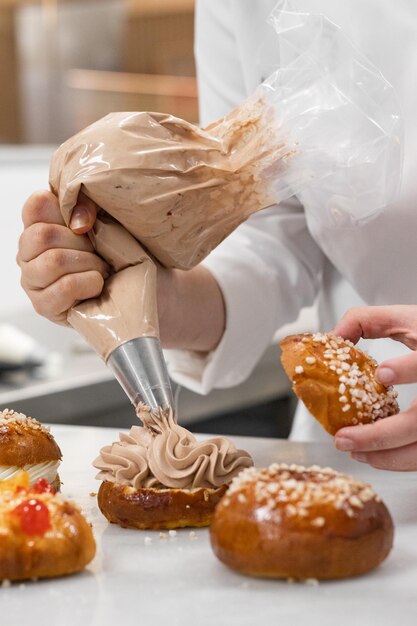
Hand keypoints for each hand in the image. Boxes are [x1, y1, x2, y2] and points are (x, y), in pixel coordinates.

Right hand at [17, 190, 225, 351]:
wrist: (150, 295)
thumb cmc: (131, 257)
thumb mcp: (116, 221)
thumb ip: (91, 206)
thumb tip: (78, 221)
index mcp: (43, 223)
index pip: (36, 204)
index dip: (68, 210)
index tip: (92, 224)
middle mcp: (30, 250)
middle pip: (43, 235)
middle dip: (83, 245)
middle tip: (102, 255)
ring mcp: (33, 279)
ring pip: (54, 261)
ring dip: (90, 265)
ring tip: (103, 272)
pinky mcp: (44, 305)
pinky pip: (65, 286)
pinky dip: (90, 284)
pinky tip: (98, 287)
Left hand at [332, 305, 416, 469]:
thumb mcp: (407, 318)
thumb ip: (367, 320)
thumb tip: (334, 337)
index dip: (409, 369)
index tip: (382, 373)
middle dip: (380, 436)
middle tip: (343, 438)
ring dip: (386, 457)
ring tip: (354, 452)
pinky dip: (399, 460)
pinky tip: (374, 456)